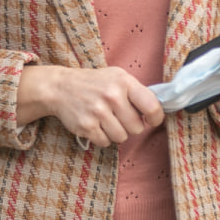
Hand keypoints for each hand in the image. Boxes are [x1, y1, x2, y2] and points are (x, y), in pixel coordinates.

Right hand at [22, 65, 163, 148]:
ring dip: (116, 133)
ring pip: (122, 137)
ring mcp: (98, 112)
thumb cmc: (95, 83)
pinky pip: (106, 142)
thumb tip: (158, 111)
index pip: (152, 106)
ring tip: (107, 120)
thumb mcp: (117, 77)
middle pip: (137, 127)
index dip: (156, 118)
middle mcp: (112, 96)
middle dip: (131, 126)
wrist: (61, 87)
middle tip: (120, 117)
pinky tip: (96, 125)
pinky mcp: (86, 126)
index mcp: (124, 82)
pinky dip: (103, 137)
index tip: (152, 121)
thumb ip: (137, 92)